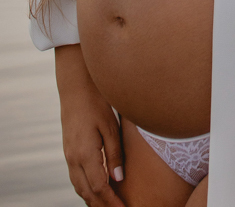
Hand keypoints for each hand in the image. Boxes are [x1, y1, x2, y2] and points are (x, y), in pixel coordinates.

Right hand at [55, 45, 124, 205]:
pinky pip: (76, 178)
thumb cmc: (97, 103)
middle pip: (87, 192)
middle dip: (102, 206)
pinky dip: (86, 189)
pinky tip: (95, 190)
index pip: (98, 188)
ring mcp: (68, 156)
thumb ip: (114, 154)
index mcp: (85, 154)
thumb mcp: (110, 127)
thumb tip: (119, 180)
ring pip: (79, 187)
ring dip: (92, 200)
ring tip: (108, 206)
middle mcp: (73, 159)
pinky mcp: (68, 151)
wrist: (76, 87)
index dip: (111, 202)